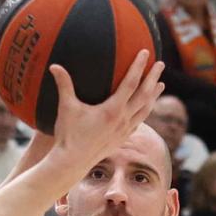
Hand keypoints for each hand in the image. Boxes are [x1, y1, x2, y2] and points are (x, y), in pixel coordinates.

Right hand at [45, 54, 165, 181]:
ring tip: (161, 84)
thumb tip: (54, 66)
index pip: (131, 83)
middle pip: (145, 95)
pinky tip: (147, 108)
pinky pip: (139, 121)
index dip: (138, 66)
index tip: (146, 53)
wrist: (73, 162)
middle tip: (161, 64)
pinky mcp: (122, 139)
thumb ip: (64, 85)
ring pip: (146, 110)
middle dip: (153, 78)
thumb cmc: (68, 134)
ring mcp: (125, 130)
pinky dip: (145, 111)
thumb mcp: (66, 108)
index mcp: (112, 109)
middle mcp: (123, 119)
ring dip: (154, 96)